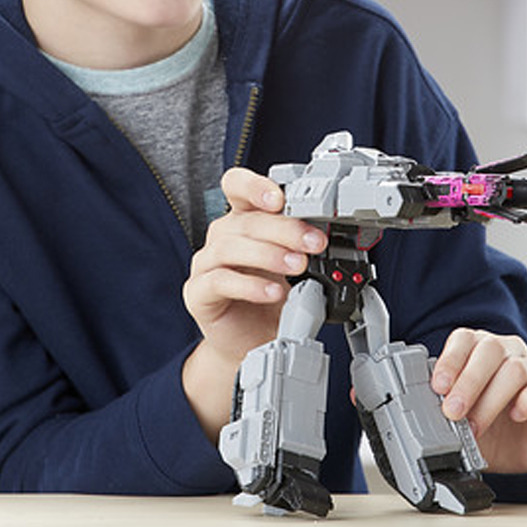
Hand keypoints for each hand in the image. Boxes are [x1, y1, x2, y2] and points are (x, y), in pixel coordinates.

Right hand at [181, 167, 326, 436]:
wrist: (252, 340)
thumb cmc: (271, 297)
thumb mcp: (292, 264)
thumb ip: (302, 246)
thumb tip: (328, 234)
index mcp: (243, 220)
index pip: (237, 186)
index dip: (255, 186)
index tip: (280, 198)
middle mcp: (222, 236)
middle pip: (246, 220)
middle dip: (285, 229)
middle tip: (314, 242)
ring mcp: (206, 263)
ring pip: (230, 247)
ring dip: (269, 254)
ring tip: (298, 266)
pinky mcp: (198, 292)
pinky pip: (219, 281)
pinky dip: (250, 285)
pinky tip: (273, 292)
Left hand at [430, 328, 526, 474]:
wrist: (521, 453)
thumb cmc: (489, 428)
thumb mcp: (462, 418)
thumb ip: (447, 405)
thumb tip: (426, 407)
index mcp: (479, 350)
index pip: (464, 339)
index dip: (450, 360)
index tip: (438, 386)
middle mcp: (507, 352)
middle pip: (489, 350)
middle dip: (467, 382)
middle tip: (453, 411)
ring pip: (514, 368)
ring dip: (491, 400)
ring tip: (477, 426)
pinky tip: (518, 414)